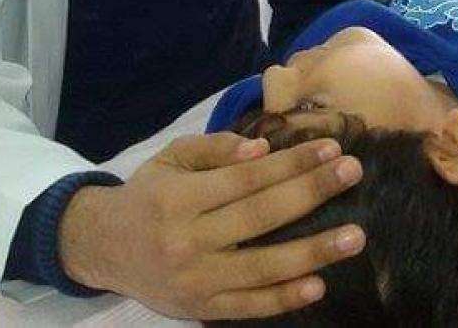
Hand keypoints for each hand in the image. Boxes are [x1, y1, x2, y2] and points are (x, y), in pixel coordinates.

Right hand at [59, 132, 365, 319]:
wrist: (103, 247)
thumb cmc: (148, 195)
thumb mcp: (172, 158)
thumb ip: (215, 149)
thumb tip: (263, 149)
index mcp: (179, 198)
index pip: (247, 178)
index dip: (292, 162)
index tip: (331, 148)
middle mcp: (187, 240)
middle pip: (261, 216)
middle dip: (312, 192)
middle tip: (352, 173)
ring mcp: (196, 281)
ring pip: (262, 267)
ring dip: (313, 252)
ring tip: (354, 236)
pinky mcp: (201, 310)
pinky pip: (249, 306)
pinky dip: (284, 298)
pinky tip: (318, 284)